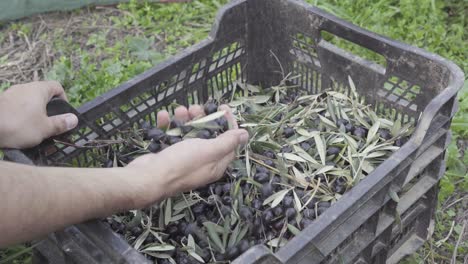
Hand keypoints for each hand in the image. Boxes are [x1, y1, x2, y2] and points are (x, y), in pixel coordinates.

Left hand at [0, 81, 78, 148]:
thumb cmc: (18, 125)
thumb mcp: (45, 128)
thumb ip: (61, 124)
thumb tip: (74, 119)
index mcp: (39, 90)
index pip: (57, 87)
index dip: (64, 99)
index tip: (63, 114)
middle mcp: (25, 88)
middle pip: (42, 95)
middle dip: (48, 110)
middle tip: (49, 126)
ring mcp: (10, 94)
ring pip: (28, 102)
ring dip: (33, 114)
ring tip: (33, 131)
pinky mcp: (1, 103)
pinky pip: (16, 108)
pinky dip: (20, 117)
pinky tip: (18, 130)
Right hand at [126, 104, 247, 206]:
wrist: (148, 178)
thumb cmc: (181, 164)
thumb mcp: (209, 151)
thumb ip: (228, 142)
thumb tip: (245, 135)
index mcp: (216, 164)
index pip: (229, 141)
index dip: (228, 123)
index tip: (223, 107)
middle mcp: (202, 162)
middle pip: (208, 135)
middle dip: (202, 118)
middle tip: (196, 107)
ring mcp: (183, 158)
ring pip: (188, 133)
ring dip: (184, 118)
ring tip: (179, 110)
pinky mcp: (167, 155)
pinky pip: (170, 136)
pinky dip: (167, 125)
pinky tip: (163, 116)